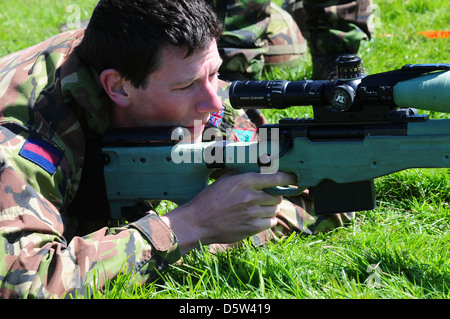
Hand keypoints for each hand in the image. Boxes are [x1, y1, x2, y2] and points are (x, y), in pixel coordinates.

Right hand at [161, 171, 296, 254]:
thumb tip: (257, 167)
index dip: (287, 177)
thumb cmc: (208, 200)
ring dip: (270, 208)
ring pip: (275, 210)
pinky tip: (257, 218)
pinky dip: (267, 220)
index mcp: (244, 182)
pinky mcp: (251, 228)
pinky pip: (270, 222)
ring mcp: (252, 214)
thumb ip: (241, 174)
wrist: (198, 222)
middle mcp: (250, 197)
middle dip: (274, 196)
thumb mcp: (223, 180)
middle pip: (277, 196)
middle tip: (266, 197)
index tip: (293, 178)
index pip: (275, 177)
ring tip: (258, 208)